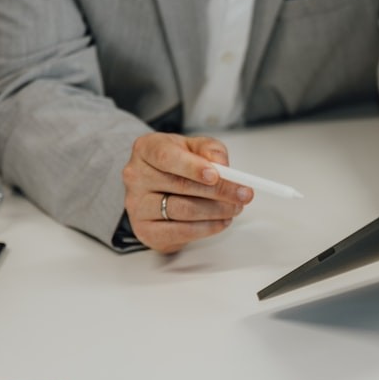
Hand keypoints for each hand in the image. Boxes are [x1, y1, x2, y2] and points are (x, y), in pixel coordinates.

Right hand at [122, 133, 253, 252]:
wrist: (156, 186)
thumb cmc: (176, 163)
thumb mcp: (194, 147)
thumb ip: (210, 149)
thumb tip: (221, 163)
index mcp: (146, 149)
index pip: (167, 157)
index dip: (193, 167)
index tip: (217, 175)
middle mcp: (136, 176)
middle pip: (180, 186)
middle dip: (218, 191)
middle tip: (243, 194)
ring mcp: (137, 205)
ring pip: (182, 210)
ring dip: (216, 211)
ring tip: (235, 208)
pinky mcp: (145, 230)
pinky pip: (180, 232)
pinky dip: (206, 228)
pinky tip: (221, 221)